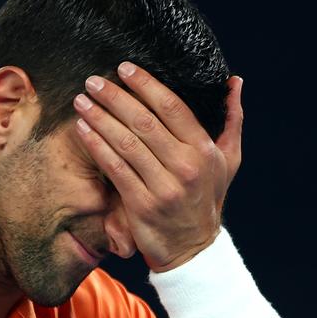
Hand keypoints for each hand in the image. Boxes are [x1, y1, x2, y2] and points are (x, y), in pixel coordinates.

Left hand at [73, 62, 243, 271]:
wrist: (193, 249)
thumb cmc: (207, 199)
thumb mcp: (228, 161)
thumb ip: (232, 120)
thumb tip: (234, 82)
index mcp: (204, 150)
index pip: (172, 107)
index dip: (146, 85)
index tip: (124, 68)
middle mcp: (186, 166)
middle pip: (145, 121)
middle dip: (115, 97)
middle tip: (93, 81)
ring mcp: (164, 186)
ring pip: (126, 143)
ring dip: (100, 118)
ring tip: (82, 101)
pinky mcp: (142, 204)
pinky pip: (115, 168)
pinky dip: (97, 146)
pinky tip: (83, 130)